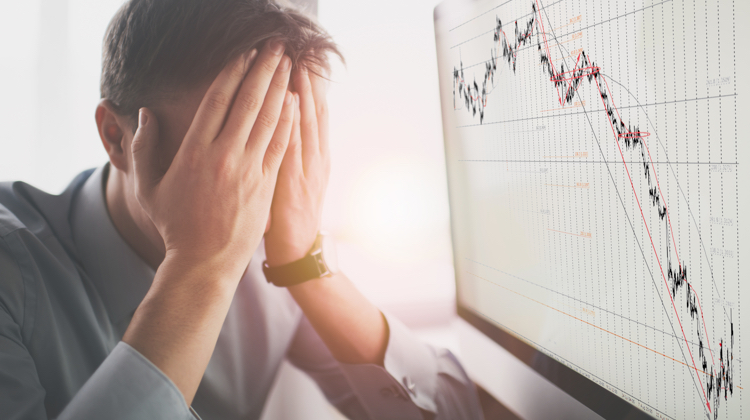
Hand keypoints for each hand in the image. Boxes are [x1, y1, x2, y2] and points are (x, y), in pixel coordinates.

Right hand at [131, 42, 294, 277]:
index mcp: (194, 152)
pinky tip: (294, 101)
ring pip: (268, 120)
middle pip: (248, 102)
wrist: (205, 262)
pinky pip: (279, 145)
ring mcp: (248, 170)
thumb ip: (145, 147)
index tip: (244, 53)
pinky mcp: (265, 185)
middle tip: (275, 46)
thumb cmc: (174, 225)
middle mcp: (224, 156)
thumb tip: (147, 113)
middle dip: (263, 70)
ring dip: (280, 88)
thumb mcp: (147, 187)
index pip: (217, 101)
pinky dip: (288, 120)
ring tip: (288, 64)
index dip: (233, 72)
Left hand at [264, 66, 330, 265]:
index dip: (312, 90)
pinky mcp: (292, 183)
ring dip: (301, 93)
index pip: (315, 117)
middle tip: (300, 54)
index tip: (305, 64)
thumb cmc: (294, 221)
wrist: (299, 253)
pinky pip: (292, 146)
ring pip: (305, 123)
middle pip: (312, 113)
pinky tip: (289, 102)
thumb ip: (298, 158)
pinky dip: (292, 121)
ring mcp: (306, 171)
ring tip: (296, 66)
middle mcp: (315, 160)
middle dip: (306, 83)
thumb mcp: (302, 186)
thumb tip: (289, 132)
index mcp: (317, 159)